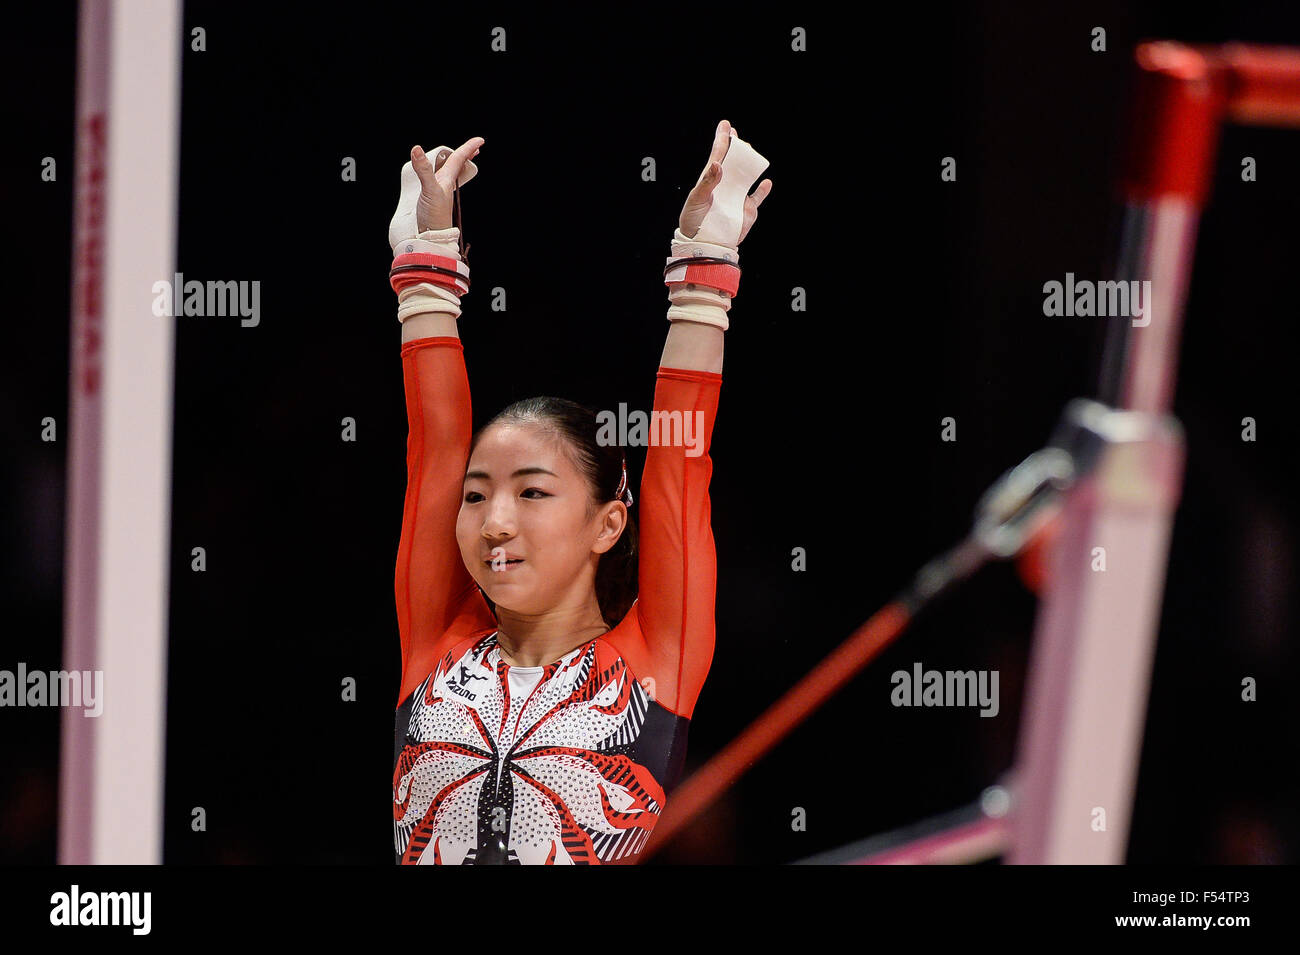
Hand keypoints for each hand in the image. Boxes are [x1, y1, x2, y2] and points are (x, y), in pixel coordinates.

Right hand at [410, 137, 483, 231]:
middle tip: (475, 149)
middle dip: (464, 156)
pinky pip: (437, 183)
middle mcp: (445, 185)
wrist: (431, 238)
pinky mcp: (431, 201)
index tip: (480, 140)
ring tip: (458, 160)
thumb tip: (416, 149)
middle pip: (457, 166)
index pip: (459, 159)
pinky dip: (439, 176)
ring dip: (454, 166)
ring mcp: (439, 193)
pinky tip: (436, 180)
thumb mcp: (429, 190)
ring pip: (448, 174)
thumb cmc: (434, 216)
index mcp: (447, 179)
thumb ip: (424, 170)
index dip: (468, 148)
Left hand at [679, 119, 772, 243]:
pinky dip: (763, 190)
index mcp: (710, 181)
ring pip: (746, 175)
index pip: (717, 156)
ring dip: (749, 163)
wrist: (704, 245)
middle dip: (735, 147)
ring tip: (751, 152)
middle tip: (736, 135)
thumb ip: (707, 183)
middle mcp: (725, 186)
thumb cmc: (693, 222)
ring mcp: (737, 197)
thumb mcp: (696, 201)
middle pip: (733, 162)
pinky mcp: (747, 210)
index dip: (721, 140)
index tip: (725, 125)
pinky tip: (766, 182)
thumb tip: (717, 163)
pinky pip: (757, 198)